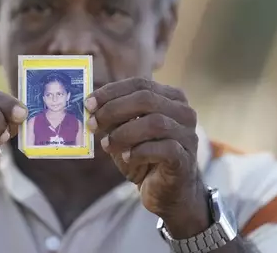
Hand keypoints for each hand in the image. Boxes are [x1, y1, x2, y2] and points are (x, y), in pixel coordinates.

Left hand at [85, 78, 209, 237]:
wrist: (167, 191)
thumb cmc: (144, 157)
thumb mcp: (125, 132)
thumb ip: (113, 117)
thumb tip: (90, 106)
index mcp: (170, 97)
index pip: (140, 83)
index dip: (111, 92)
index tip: (88, 104)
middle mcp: (183, 112)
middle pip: (146, 99)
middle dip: (114, 110)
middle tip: (93, 123)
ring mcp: (188, 135)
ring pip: (155, 123)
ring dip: (124, 133)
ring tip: (106, 145)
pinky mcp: (185, 158)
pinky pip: (164, 149)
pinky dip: (140, 152)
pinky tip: (127, 158)